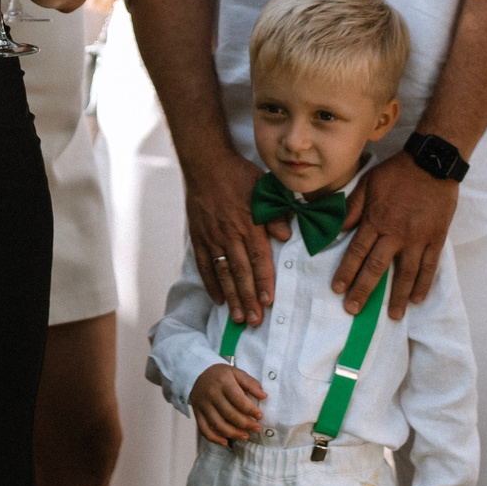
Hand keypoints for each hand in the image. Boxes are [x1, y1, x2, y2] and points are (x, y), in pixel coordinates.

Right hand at [186, 143, 282, 324]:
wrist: (206, 164)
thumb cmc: (239, 175)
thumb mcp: (263, 188)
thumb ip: (276, 213)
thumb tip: (287, 236)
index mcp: (249, 223)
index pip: (259, 258)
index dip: (264, 281)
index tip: (269, 301)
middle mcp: (230, 233)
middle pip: (241, 272)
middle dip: (248, 298)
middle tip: (254, 321)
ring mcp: (212, 237)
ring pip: (223, 273)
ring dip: (231, 297)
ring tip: (237, 317)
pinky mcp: (199, 237)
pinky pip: (205, 265)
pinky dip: (211, 284)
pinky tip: (218, 300)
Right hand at [190, 362, 266, 445]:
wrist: (198, 374)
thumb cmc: (222, 375)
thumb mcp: (237, 373)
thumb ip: (251, 383)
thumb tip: (264, 396)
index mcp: (223, 382)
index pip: (238, 399)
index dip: (250, 410)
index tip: (260, 416)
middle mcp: (211, 393)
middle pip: (229, 414)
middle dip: (245, 424)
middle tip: (257, 428)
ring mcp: (203, 404)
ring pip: (218, 424)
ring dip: (233, 434)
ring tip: (245, 436)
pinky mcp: (197, 413)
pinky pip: (204, 429)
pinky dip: (214, 438)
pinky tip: (225, 442)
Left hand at [334, 150, 457, 319]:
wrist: (432, 162)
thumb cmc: (397, 172)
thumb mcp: (367, 183)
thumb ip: (352, 208)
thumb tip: (335, 228)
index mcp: (376, 220)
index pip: (357, 251)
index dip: (347, 271)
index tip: (338, 289)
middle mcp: (395, 233)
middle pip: (377, 268)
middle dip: (364, 290)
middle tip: (354, 309)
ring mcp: (418, 238)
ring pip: (406, 273)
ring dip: (398, 296)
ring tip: (393, 315)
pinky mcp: (436, 239)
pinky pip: (430, 266)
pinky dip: (424, 284)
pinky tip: (418, 299)